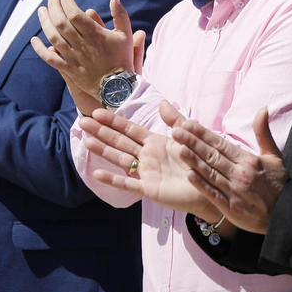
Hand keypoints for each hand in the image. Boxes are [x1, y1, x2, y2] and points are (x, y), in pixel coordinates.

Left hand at [32, 0, 140, 109]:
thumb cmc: (122, 59)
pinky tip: (34, 40)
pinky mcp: (68, 69)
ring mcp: (73, 57)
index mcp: (95, 34)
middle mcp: (81, 44)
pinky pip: (50, 58)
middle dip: (53, 7)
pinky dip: (40, 49)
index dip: (67, 2)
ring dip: (45, 22)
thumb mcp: (125, 35)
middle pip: (61, 22)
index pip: (75, 14)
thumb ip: (120, 15)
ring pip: (53, 37)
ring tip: (41, 11)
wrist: (118, 87)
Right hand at [80, 102, 210, 213]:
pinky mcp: (149, 189)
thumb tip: (162, 102)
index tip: (96, 112)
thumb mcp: (188, 137)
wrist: (209, 187)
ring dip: (103, 150)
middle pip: (119, 142)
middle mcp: (146, 156)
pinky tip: (97, 173)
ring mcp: (146, 173)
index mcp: (154, 143)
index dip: (113, 121)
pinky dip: (113, 179)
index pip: (129, 130)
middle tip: (82, 122)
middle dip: (101, 132)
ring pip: (120, 159)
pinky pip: (128, 183)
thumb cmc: (199, 162)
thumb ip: (176, 120)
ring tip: (87, 141)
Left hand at [169, 105, 287, 233]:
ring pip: (210, 173)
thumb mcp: (274, 155)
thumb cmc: (279, 183)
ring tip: (178, 149)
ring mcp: (234, 191)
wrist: (286, 213)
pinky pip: (213, 193)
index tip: (188, 125)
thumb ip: (263, 132)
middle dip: (192, 143)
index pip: (221, 144)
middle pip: (212, 156)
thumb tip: (262, 109)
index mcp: (248, 160)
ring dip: (193, 161)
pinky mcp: (231, 207)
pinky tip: (189, 175)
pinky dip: (201, 184)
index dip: (203, 134)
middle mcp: (240, 174)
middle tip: (176, 132)